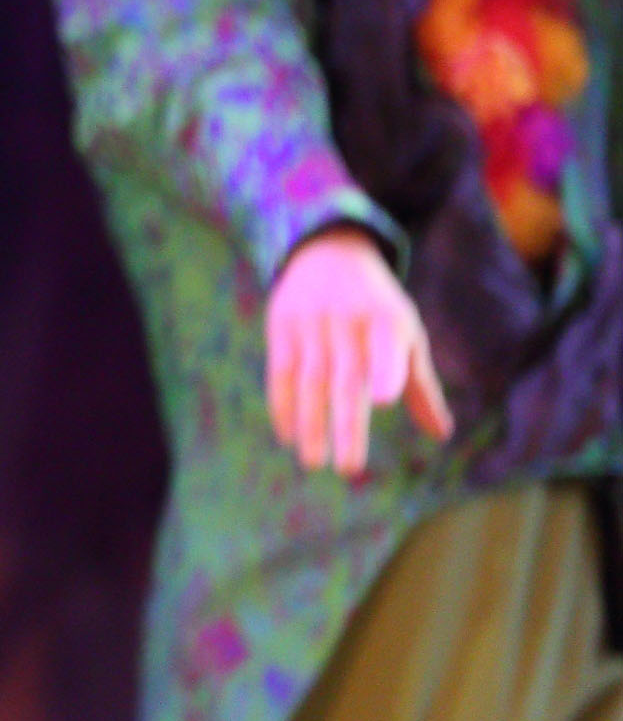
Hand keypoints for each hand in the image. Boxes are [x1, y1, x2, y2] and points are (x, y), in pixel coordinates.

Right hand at [265, 225, 452, 475]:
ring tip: (314, 462)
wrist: (326, 251)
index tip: (382, 401)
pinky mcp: (281, 326)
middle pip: (344, 379)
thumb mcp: (406, 332)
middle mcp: (347, 320)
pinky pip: (280, 372)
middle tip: (349, 468)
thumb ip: (419, 384)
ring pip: (309, 381)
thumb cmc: (376, 305)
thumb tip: (441, 435)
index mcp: (386, 320)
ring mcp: (310, 323)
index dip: (384, 371)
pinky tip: (288, 436)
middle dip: (345, 425)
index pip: (385, 347)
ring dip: (310, 424)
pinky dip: (282, 405)